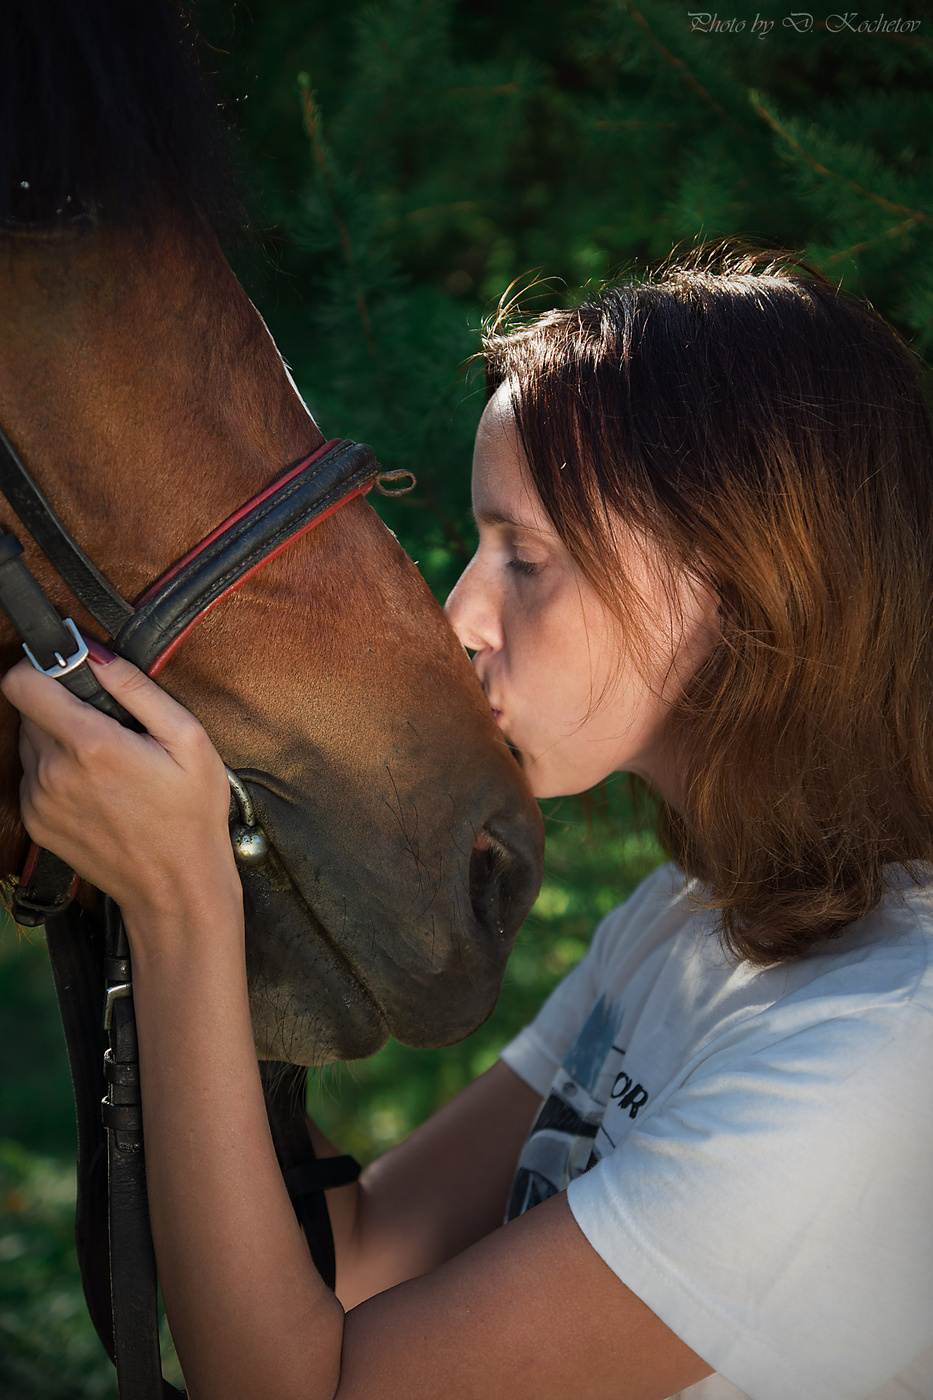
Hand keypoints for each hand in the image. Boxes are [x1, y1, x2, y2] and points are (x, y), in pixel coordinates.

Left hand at [1, 651, 236, 920]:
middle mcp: (53, 771)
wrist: (176, 888)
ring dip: (59, 740)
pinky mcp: (37, 823)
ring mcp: (40, 800)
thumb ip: (136, 688)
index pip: (22, 681)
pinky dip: (58, 773)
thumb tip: (95, 653)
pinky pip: (34, 777)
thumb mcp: (188, 739)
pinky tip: (98, 789)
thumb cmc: (191, 814)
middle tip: (110, 726)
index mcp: (89, 743)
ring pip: (31, 743)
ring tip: (108, 762)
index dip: (43, 667)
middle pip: (29, 710)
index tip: (70, 672)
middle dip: (62, 706)